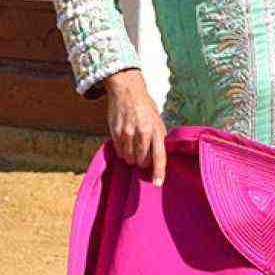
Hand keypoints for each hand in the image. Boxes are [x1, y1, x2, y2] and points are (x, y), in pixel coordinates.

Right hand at [103, 69, 166, 184]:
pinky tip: (126, 141)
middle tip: (143, 153)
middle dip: (143, 161)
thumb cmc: (145, 107)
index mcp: (155, 130)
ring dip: (132, 157)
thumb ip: (158, 138)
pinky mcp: (115, 133)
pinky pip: (119, 152)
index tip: (157, 183)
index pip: (159, 156)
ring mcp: (127, 134)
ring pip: (129, 159)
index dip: (158, 172)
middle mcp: (141, 133)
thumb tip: (159, 157)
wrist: (127, 91)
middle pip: (141, 161)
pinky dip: (123, 151)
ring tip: (134, 146)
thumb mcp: (158, 121)